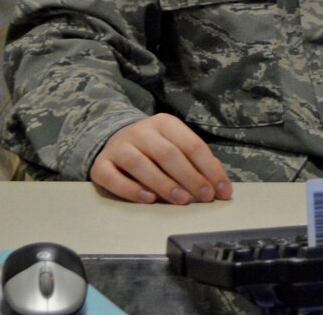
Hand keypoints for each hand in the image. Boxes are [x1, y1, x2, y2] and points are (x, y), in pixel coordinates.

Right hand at [91, 114, 231, 204]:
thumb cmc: (153, 148)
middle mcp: (140, 131)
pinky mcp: (101, 165)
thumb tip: (220, 184)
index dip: (209, 169)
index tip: (221, 191)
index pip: (191, 144)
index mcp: (164, 123)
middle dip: (189, 176)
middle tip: (204, 197)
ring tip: (181, 200)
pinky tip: (148, 199)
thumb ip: (196, 162)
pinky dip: (130, 189)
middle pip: (167, 153)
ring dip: (163, 183)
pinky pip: (113, 177)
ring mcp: (119, 147)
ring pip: (139, 164)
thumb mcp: (176, 144)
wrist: (113, 140)